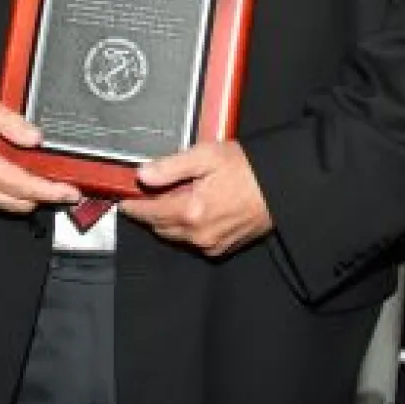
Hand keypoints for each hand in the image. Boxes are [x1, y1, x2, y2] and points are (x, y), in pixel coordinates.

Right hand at [0, 94, 82, 214]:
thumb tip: (36, 137)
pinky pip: (7, 205)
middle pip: (25, 201)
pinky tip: (24, 178)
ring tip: (45, 178)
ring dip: (34, 195)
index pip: (25, 186)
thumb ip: (12, 121)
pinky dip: (19, 195)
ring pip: (18, 207)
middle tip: (67, 184)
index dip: (52, 191)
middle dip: (47, 194)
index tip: (72, 192)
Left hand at [122, 140, 272, 256]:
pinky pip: (194, 241)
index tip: (122, 200)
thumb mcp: (205, 156)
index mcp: (190, 212)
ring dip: (167, 220)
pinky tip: (192, 209)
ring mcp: (212, 244)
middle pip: (159, 227)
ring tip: (169, 198)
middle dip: (149, 212)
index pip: (148, 213)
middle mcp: (199, 234)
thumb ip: (170, 167)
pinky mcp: (224, 247)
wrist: (282, 187)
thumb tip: (142, 174)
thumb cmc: (246, 169)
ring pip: (176, 235)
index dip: (132, 206)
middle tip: (146, 194)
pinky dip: (186, 228)